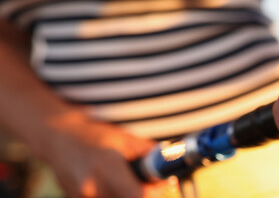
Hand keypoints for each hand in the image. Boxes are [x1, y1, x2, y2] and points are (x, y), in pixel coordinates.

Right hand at [41, 110, 178, 197]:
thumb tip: (170, 167)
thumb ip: (149, 154)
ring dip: (126, 194)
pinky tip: (108, 183)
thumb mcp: (126, 139)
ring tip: (123, 179)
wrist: (57, 139)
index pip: (138, 195)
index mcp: (106, 167)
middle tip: (144, 182)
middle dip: (142, 194)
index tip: (158, 184)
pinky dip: (112, 195)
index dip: (154, 192)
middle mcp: (91, 186)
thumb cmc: (95, 136)